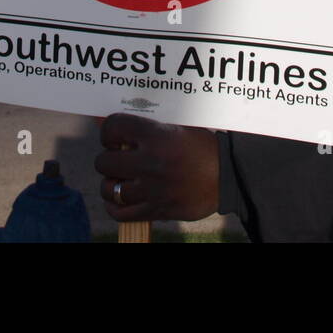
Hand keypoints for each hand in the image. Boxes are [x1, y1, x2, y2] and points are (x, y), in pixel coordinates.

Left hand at [95, 113, 219, 221]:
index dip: (108, 131)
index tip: (114, 136)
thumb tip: (109, 119)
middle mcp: (151, 163)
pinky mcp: (158, 210)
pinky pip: (121, 213)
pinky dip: (115, 206)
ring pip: (109, 189)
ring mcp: (153, 189)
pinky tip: (122, 197)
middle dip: (108, 158)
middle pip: (104, 161)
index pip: (112, 128)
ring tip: (121, 178)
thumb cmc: (202, 146)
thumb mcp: (179, 126)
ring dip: (111, 183)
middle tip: (119, 158)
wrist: (228, 175)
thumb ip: (147, 124)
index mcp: (157, 136)